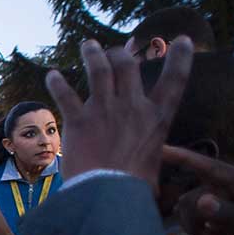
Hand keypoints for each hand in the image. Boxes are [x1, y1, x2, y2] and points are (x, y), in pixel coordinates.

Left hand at [45, 37, 193, 189]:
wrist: (107, 194)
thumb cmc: (132, 188)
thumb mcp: (153, 169)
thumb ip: (150, 162)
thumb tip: (154, 186)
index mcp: (156, 118)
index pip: (175, 80)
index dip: (181, 58)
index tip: (181, 40)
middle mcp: (132, 107)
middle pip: (128, 66)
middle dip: (120, 53)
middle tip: (114, 50)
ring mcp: (104, 110)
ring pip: (99, 70)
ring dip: (93, 54)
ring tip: (88, 45)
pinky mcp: (78, 120)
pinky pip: (65, 94)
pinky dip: (57, 83)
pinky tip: (51, 76)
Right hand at [163, 146, 233, 234]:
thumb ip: (228, 213)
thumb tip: (201, 202)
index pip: (208, 167)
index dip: (183, 157)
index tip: (159, 149)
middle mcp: (222, 188)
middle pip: (190, 198)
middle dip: (195, 221)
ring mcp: (215, 202)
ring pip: (185, 211)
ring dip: (196, 231)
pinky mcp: (210, 216)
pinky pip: (189, 221)